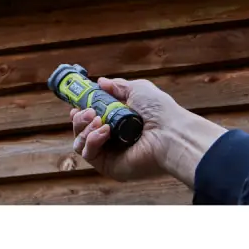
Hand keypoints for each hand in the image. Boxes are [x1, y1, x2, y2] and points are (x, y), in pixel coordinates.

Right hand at [71, 77, 226, 185]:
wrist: (172, 134)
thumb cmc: (160, 111)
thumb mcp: (138, 90)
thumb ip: (118, 86)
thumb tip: (100, 82)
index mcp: (118, 123)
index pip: (91, 120)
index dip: (80, 113)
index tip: (77, 105)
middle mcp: (112, 140)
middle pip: (81, 131)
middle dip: (79, 119)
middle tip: (87, 111)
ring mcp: (110, 154)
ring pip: (80, 143)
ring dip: (83, 128)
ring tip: (97, 119)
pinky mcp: (109, 166)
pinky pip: (89, 153)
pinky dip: (92, 140)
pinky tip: (105, 131)